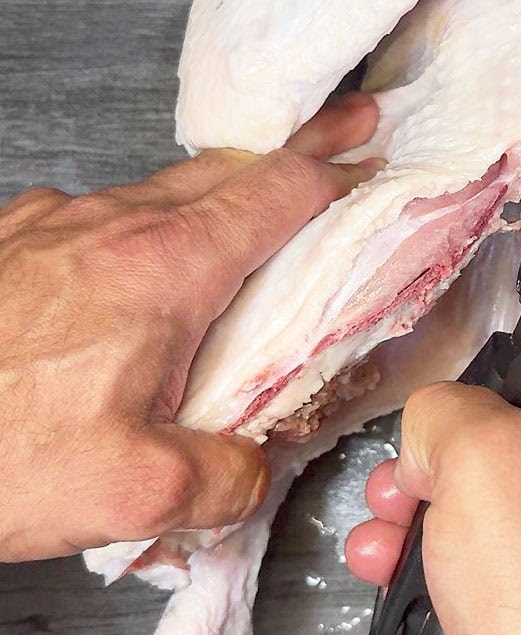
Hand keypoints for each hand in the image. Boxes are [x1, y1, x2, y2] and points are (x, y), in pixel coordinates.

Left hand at [0, 94, 381, 561]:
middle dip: (292, 156)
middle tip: (341, 143)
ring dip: (217, 201)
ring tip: (247, 234)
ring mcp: (51, 223)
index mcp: (163, 266)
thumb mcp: (134, 491)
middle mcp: (110, 225)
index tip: (370, 155)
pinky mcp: (10, 244)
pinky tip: (137, 287)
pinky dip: (147, 232)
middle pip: (225, 170)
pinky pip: (102, 220)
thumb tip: (253, 468)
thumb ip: (225, 478)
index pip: (275, 190)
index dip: (335, 171)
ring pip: (161, 193)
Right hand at [345, 373, 520, 634]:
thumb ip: (447, 409)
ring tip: (378, 554)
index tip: (426, 459)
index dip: (459, 420)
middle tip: (394, 506)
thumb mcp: (481, 454)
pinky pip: (508, 567)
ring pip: (491, 513)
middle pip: (497, 453)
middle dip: (426, 481)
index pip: (518, 386)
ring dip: (422, 529)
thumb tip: (435, 430)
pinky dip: (454, 572)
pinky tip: (405, 586)